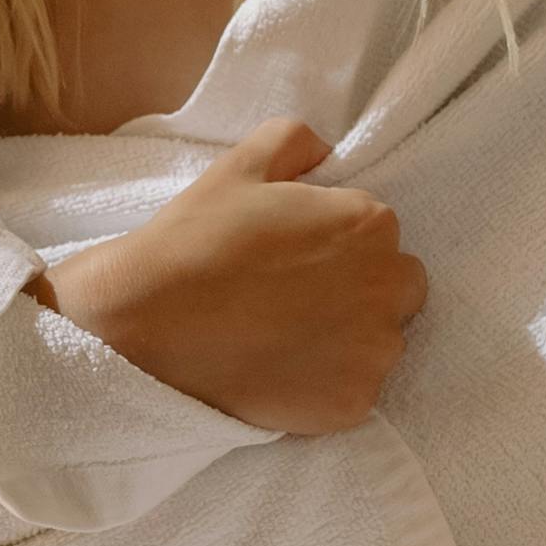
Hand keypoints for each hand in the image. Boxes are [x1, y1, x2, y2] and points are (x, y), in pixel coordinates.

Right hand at [37, 118, 425, 432]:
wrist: (147, 325)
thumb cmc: (195, 241)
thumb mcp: (240, 166)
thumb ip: (297, 141)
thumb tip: (326, 150)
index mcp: (369, 224)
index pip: (381, 237)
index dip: (339, 248)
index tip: (299, 260)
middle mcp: (388, 287)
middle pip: (397, 291)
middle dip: (360, 293)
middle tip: (298, 300)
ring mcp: (374, 352)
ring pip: (380, 345)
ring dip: (348, 342)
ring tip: (286, 339)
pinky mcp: (354, 403)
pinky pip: (356, 394)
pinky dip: (327, 386)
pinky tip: (281, 371)